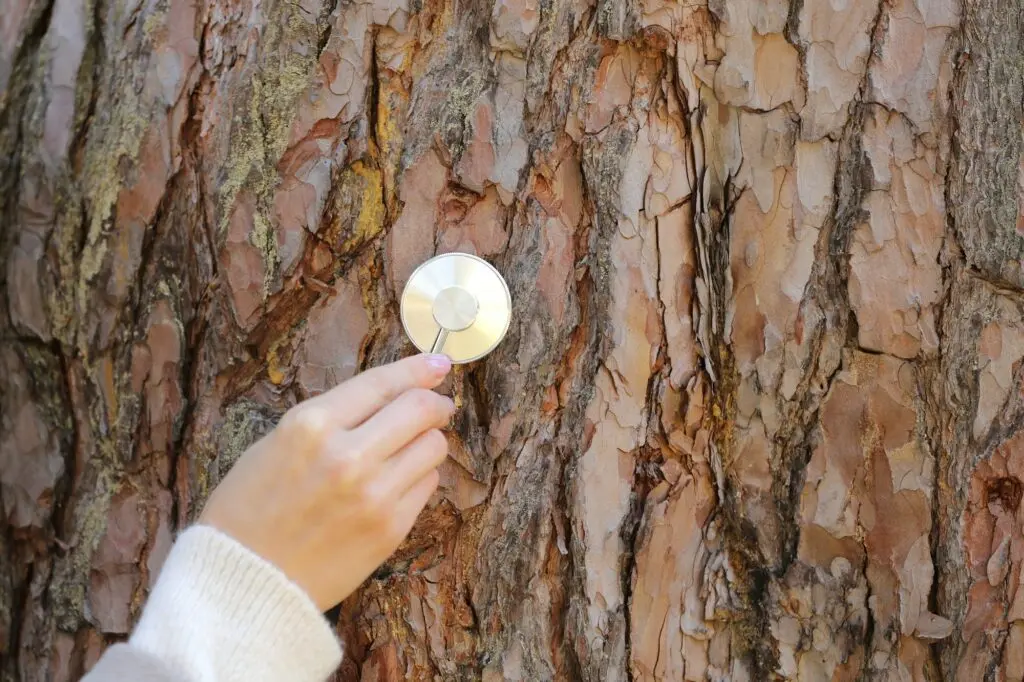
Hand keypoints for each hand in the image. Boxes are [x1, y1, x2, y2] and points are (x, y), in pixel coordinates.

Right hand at [199, 353, 454, 610]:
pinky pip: (427, 485)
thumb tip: (390, 394)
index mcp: (311, 425)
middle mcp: (347, 456)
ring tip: (410, 448)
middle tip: (436, 406)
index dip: (417, 369)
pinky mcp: (390, 528)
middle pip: (420, 409)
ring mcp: (373, 494)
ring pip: (433, 446)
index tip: (437, 364)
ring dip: (428, 440)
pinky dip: (419, 476)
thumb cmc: (251, 509)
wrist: (246, 580)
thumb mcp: (278, 442)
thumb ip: (334, 417)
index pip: (383, 383)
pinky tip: (397, 482)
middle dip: (434, 402)